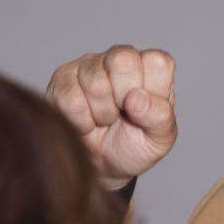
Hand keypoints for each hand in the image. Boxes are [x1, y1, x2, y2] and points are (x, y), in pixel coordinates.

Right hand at [46, 45, 177, 188]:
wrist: (102, 167)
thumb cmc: (134, 145)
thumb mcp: (160, 139)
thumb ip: (161, 117)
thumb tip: (136, 98)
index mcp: (151, 66)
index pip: (157, 62)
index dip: (152, 92)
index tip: (145, 111)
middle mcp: (120, 57)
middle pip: (122, 61)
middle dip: (123, 100)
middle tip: (122, 115)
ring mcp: (89, 64)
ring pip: (95, 83)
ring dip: (102, 114)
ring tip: (105, 120)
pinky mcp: (62, 78)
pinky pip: (71, 100)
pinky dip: (81, 122)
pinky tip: (86, 121)